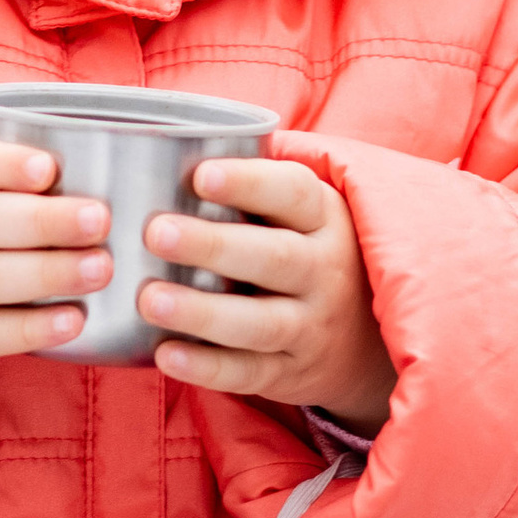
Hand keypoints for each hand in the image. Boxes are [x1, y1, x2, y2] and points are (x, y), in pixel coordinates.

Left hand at [139, 151, 393, 431]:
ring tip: (149, 299)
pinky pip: (248, 374)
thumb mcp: (304, 215)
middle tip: (156, 233)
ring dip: (202, 312)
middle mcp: (325, 271)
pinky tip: (163, 353)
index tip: (200, 175)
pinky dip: (205, 368)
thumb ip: (256, 186)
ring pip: (259, 322)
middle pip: (273, 258)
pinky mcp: (292, 373)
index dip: (248, 183)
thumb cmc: (307, 252)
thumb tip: (168, 144)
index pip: (293, 193)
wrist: (368, 339)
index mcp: (326, 219)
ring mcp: (311, 327)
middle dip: (213, 245)